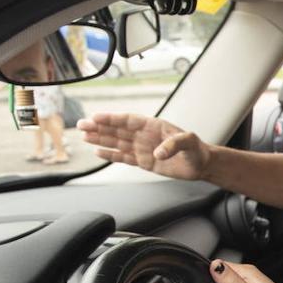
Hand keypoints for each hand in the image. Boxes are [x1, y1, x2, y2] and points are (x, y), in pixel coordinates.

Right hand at [77, 113, 210, 181]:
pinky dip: (111, 155)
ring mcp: (143, 148)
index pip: (128, 120)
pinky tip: (98, 152)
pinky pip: (124, 157)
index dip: (112, 119)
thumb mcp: (189, 143)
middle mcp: (144, 136)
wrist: (201, 164)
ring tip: (84, 136)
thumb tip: (157, 154)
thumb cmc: (197, 150)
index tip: (96, 117)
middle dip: (99, 127)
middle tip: (81, 125)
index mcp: (153, 126)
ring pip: (117, 142)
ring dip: (101, 139)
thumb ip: (174, 145)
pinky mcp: (144, 162)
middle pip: (117, 130)